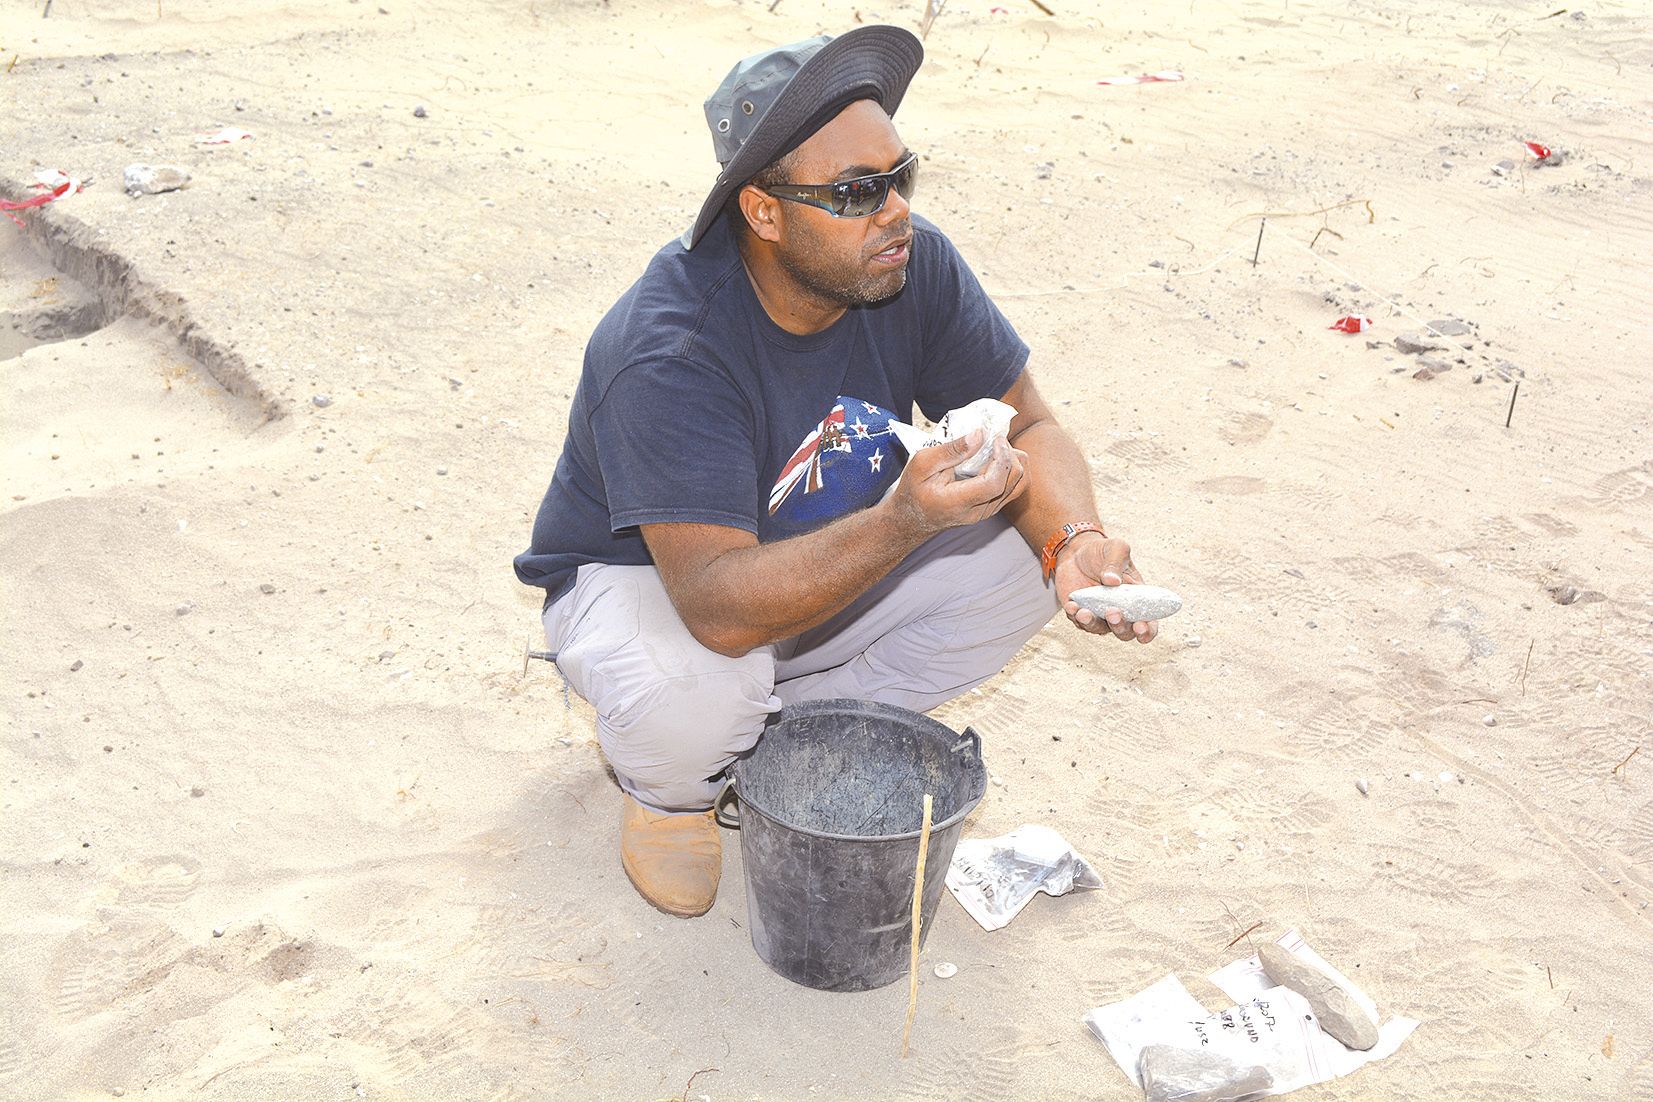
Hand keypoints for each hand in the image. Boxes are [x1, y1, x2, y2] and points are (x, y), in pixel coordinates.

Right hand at [887, 429, 1028, 538]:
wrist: (912, 517)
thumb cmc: (914, 489)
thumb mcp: (922, 463)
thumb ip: (951, 450)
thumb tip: (980, 434)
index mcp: (958, 502)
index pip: (994, 484)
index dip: (1001, 458)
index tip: (996, 439)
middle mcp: (978, 512)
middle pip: (1013, 482)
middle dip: (1010, 454)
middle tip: (995, 438)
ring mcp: (987, 512)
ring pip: (1019, 485)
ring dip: (1013, 461)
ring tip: (996, 447)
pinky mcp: (992, 509)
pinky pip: (1014, 488)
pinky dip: (1011, 469)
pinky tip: (996, 458)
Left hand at [1055, 534, 1157, 643]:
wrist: (1076, 553)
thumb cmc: (1102, 552)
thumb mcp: (1116, 548)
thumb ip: (1116, 562)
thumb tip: (1112, 581)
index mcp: (1137, 599)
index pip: (1149, 622)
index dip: (1147, 630)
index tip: (1140, 626)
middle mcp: (1120, 611)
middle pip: (1125, 632)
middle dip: (1120, 627)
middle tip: (1112, 612)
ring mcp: (1100, 615)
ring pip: (1100, 629)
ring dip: (1093, 624)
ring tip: (1084, 612)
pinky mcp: (1081, 614)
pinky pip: (1078, 622)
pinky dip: (1075, 616)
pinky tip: (1072, 605)